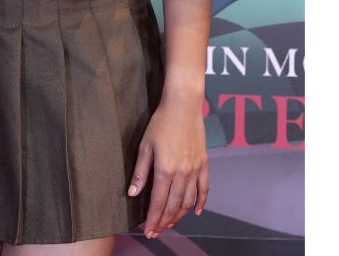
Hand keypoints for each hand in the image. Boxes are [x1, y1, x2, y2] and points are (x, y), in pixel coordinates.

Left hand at [127, 91, 209, 237]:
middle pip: (174, 206)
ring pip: (189, 201)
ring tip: (170, 223)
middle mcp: (183, 174)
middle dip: (164, 222)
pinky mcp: (204, 164)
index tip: (148, 230)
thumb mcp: (145, 146)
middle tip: (157, 232)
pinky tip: (196, 211)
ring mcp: (195, 170)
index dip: (153, 219)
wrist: (183, 106)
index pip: (158, 202)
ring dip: (180, 216)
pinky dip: (201, 202)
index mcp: (165, 170)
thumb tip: (133, 193)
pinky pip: (205, 188)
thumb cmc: (161, 124)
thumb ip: (140, 172)